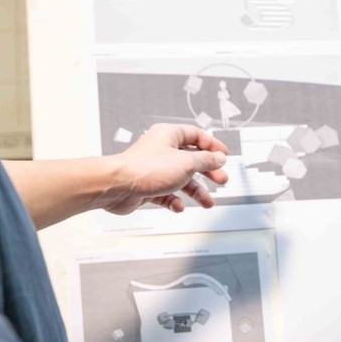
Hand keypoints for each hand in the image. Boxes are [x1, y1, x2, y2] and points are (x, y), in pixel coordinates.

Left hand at [99, 123, 229, 214]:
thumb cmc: (145, 169)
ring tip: (207, 201)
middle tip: (220, 179)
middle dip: (207, 172)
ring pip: (180, 179)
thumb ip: (206, 161)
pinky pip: (166, 194)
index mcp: (169, 135)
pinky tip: (178, 205)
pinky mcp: (147, 186)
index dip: (212, 146)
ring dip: (195, 191)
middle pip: (191, 160)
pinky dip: (174, 200)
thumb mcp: (186, 163)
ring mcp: (154, 169)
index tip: (223, 155)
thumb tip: (219, 158)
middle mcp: (161, 150)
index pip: (196, 136)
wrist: (116, 187)